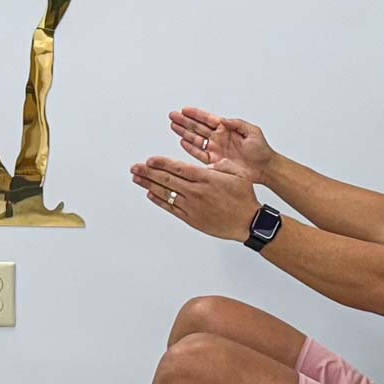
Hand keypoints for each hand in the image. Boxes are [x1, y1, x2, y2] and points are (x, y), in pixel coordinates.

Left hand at [132, 156, 262, 241]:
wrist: (248, 222)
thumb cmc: (245, 198)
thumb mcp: (238, 173)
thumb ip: (221, 165)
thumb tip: (208, 163)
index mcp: (206, 178)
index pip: (178, 168)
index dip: (161, 163)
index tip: (149, 160)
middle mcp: (196, 191)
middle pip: (167, 179)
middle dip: (148, 172)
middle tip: (135, 167)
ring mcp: (192, 206)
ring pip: (166, 193)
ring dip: (149, 184)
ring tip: (137, 178)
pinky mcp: (192, 218)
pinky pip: (171, 208)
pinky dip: (159, 200)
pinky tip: (150, 194)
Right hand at [170, 107, 275, 182]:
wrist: (264, 168)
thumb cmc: (261, 151)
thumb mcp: (253, 132)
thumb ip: (237, 124)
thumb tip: (223, 120)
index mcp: (227, 129)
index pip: (208, 119)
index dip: (196, 114)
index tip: (185, 110)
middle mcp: (219, 138)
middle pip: (198, 127)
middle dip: (184, 121)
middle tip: (173, 115)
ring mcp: (216, 150)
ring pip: (196, 139)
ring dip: (184, 132)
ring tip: (173, 125)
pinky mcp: (215, 162)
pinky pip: (200, 154)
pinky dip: (191, 148)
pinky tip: (183, 141)